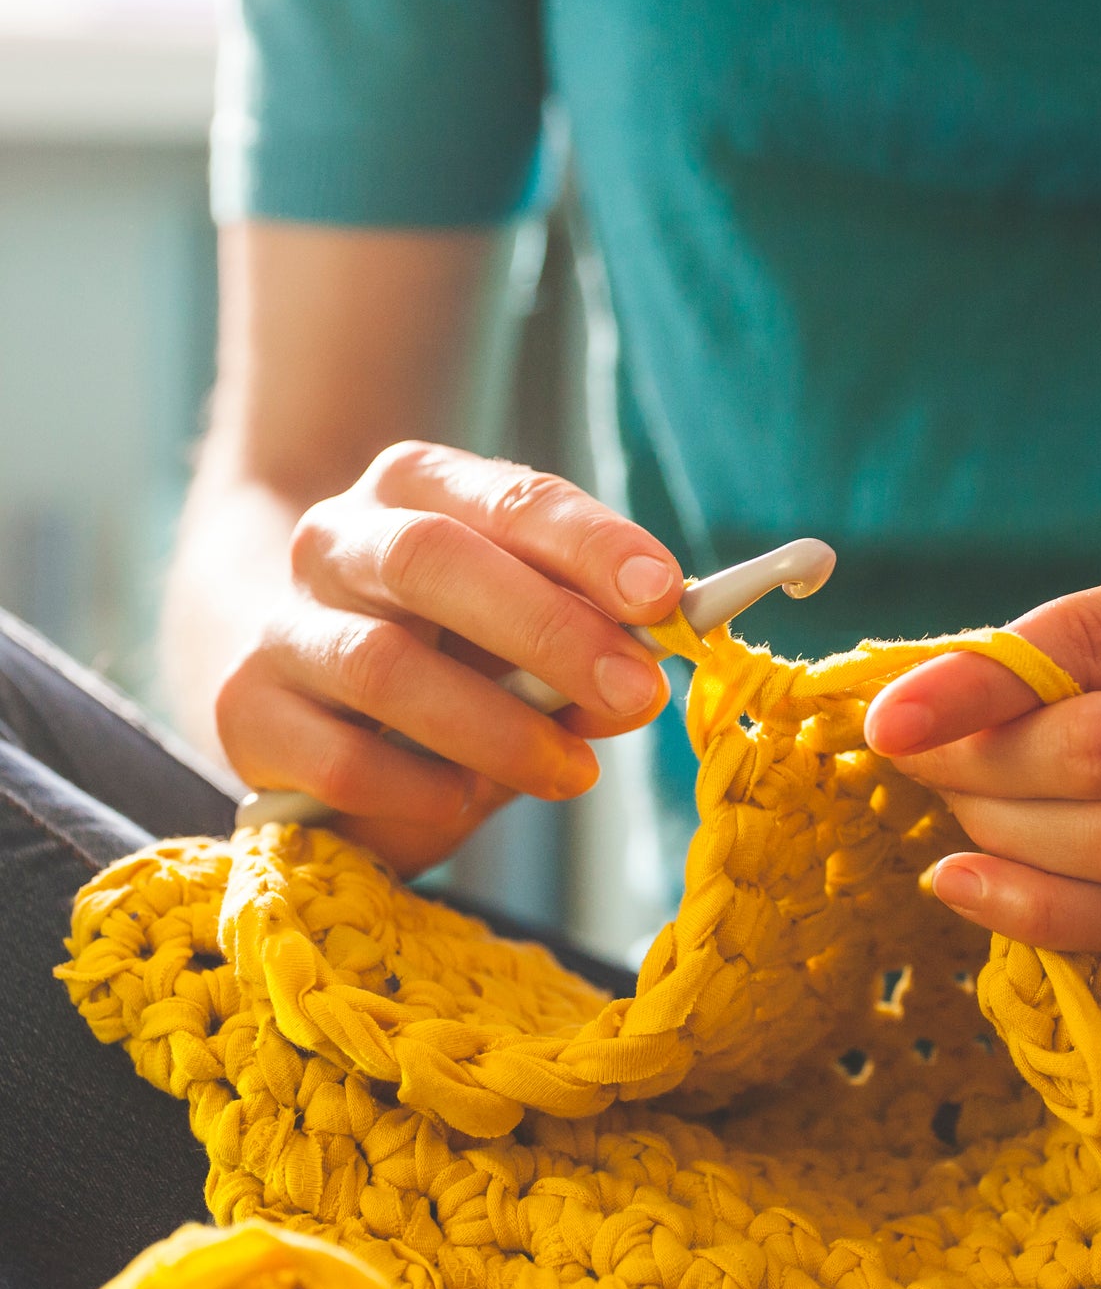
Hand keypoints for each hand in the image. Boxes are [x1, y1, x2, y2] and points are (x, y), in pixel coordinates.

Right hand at [216, 441, 680, 873]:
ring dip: (497, 727)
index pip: (510, 496)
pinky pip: (340, 758)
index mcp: (420, 487)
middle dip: (549, 630)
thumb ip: (587, 647)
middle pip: (434, 561)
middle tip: (637, 692)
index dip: (590, 544)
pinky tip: (465, 801)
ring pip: (384, 664)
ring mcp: (282, 622)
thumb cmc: (449, 653)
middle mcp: (338, 537)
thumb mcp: (526, 636)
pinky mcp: (246, 713)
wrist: (307, 689)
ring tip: (573, 772)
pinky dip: (419, 787)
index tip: (665, 596)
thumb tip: (643, 687)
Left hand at [866, 540, 1100, 951]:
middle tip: (910, 755)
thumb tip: (944, 684)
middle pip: (1097, 756)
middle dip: (973, 764)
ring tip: (946, 807)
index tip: (888, 716)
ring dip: (998, 836)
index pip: (1092, 644)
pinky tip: (966, 886)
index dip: (977, 684)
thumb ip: (1087, 625)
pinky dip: (1042, 914)